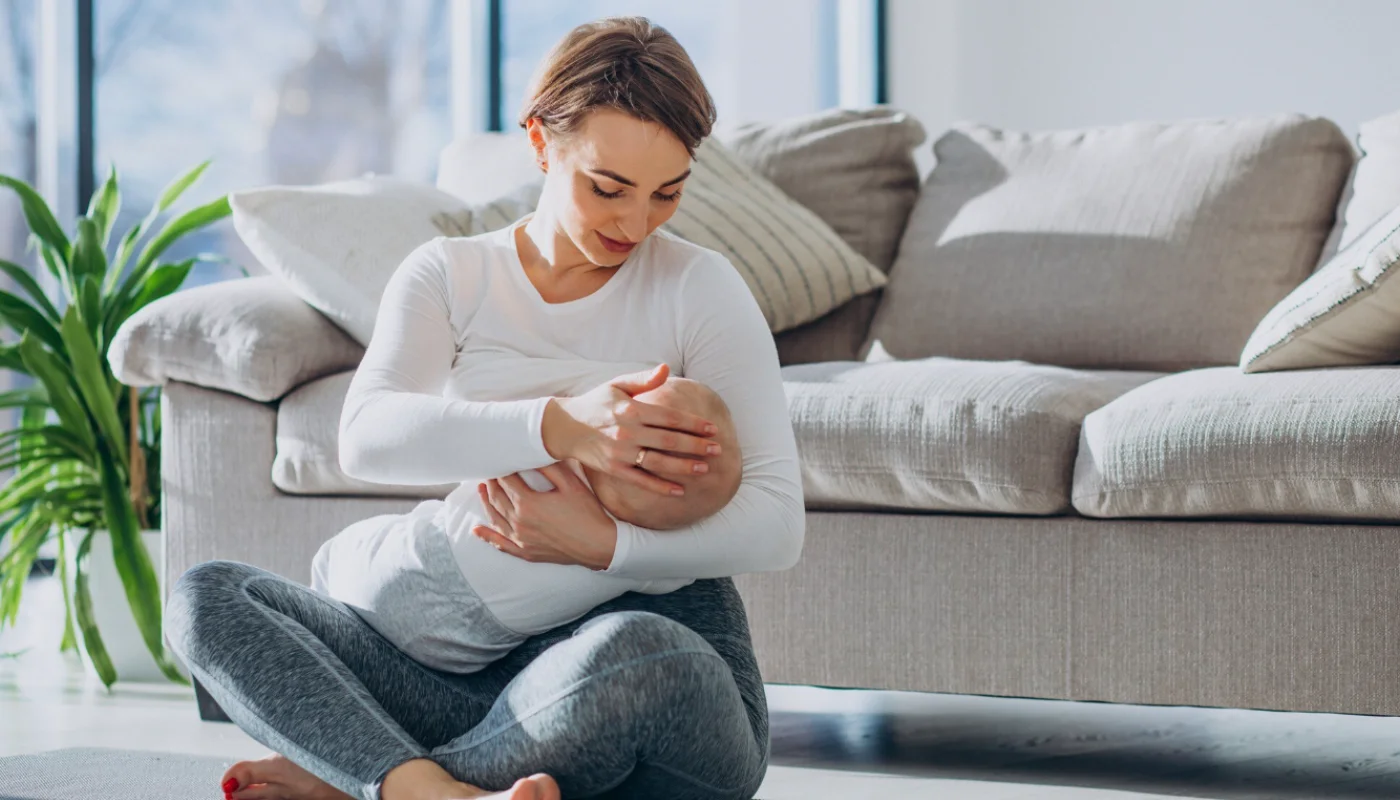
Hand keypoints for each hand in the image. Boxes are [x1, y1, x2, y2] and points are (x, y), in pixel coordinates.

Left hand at [472, 463, 617, 569]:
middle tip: (490, 471)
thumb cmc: (587, 513)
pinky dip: (487, 536)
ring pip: (495, 518)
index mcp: (527, 503)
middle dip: (492, 483)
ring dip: (486, 502)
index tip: (500, 460)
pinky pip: (501, 544)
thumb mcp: (571, 484)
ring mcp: (520, 539)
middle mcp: (519, 521)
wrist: (599, 545)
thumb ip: (549, 468)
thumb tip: (534, 454)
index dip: (502, 469)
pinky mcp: (525, 551)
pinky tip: (477, 530)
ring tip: (482, 490)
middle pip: (497, 498)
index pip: (507, 481)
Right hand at [540, 363, 720, 495]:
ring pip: (658, 462)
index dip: (693, 423)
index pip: (670, 417)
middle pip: (669, 440)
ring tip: (704, 469)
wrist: (563, 427)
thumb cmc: (596, 403)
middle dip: (696, 445)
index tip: (712, 429)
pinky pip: (641, 481)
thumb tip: (667, 368)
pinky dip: (660, 487)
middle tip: (717, 449)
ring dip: (683, 467)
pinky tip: (680, 490)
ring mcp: (619, 453)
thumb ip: (644, 380)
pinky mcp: (613, 469)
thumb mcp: (617, 385)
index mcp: (631, 409)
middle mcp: (626, 432)